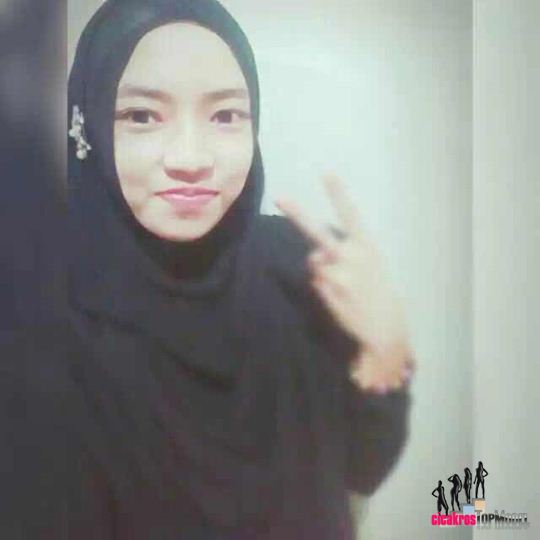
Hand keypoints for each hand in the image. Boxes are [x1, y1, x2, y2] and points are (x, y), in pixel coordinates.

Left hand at [276, 175, 413, 393]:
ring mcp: (338, 274)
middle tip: (279, 197)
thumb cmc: (379, 293)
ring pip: (314, 263)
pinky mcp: (327, 290)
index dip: (339, 194)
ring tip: (342, 285)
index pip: (351, 215)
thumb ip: (344, 255)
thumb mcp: (371, 266)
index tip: (327, 173)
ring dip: (321, 270)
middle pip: (318, 232)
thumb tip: (315, 256)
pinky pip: (315, 281)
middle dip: (297, 214)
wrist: (385, 328)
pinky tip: (338, 296)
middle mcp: (351, 257)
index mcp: (367, 246)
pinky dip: (321, 286)